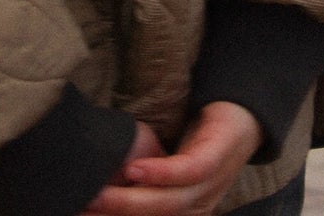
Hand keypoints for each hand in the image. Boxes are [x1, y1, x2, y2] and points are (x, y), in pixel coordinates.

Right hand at [84, 101, 263, 214]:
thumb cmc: (201, 142)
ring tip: (98, 197)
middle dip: (114, 215)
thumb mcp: (171, 165)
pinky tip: (134, 169)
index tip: (80, 214)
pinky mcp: (214, 160)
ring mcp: (209, 186)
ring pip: (167, 202)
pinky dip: (159, 173)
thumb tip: (108, 179)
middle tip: (79, 210)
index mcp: (186, 212)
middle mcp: (197, 207)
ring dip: (130, 201)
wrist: (244, 116)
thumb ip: (148, 178)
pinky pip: (186, 172)